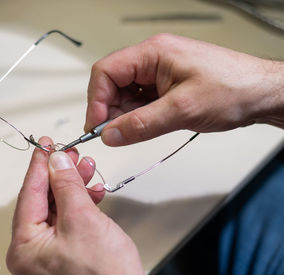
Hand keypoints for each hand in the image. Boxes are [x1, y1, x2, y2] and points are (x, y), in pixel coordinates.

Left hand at [6, 137, 147, 274]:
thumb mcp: (83, 220)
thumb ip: (66, 186)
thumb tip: (55, 161)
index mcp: (23, 248)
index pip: (28, 194)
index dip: (39, 165)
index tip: (46, 144)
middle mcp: (30, 256)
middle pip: (41, 202)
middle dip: (60, 176)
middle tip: (71, 155)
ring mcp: (46, 260)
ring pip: (55, 212)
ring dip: (73, 189)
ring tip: (88, 171)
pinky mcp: (64, 261)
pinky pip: (66, 226)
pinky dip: (80, 208)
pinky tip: (93, 195)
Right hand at [85, 33, 283, 145]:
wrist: (264, 93)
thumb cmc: (235, 88)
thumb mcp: (182, 110)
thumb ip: (141, 124)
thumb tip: (110, 135)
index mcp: (153, 53)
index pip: (106, 72)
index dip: (97, 100)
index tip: (97, 127)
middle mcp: (153, 60)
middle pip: (113, 84)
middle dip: (111, 111)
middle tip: (116, 134)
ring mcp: (160, 73)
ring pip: (126, 95)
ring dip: (126, 116)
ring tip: (139, 130)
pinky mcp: (167, 86)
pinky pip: (141, 102)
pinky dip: (139, 117)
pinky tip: (150, 126)